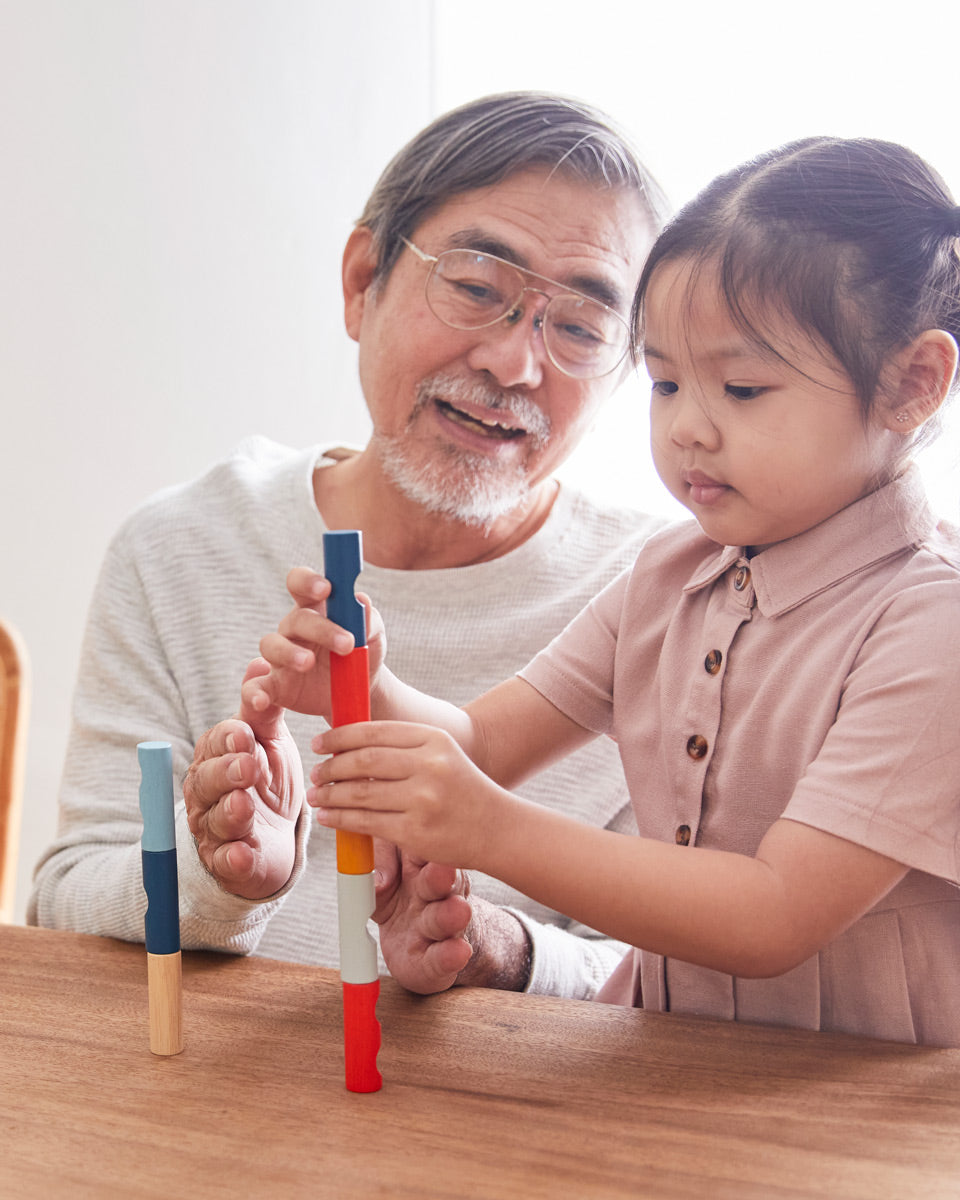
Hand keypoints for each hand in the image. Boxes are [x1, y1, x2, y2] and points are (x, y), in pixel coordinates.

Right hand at [184, 658, 304, 898]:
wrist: (275, 837)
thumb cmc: (267, 781)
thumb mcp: (270, 742)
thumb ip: (263, 710)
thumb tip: (261, 663)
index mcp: (215, 758)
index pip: (216, 745)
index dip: (229, 740)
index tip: (246, 733)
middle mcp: (206, 793)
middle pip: (207, 782)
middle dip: (226, 773)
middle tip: (248, 766)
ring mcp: (214, 829)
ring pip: (215, 820)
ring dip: (230, 812)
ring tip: (244, 805)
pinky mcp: (228, 864)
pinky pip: (226, 862)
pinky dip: (234, 859)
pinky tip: (244, 854)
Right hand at [244, 567, 386, 718]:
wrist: (358, 692)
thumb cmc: (363, 653)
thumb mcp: (373, 636)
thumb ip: (369, 619)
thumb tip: (362, 600)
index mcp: (315, 608)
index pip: (300, 583)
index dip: (307, 581)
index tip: (325, 588)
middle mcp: (293, 629)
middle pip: (295, 619)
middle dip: (321, 628)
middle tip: (347, 644)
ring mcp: (280, 656)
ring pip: (271, 645)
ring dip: (289, 653)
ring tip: (308, 663)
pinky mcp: (275, 686)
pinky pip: (256, 687)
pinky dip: (254, 694)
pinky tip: (261, 701)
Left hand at [310, 721, 507, 867]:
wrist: (497, 828)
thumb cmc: (461, 789)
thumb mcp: (441, 755)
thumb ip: (402, 748)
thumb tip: (346, 746)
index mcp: (433, 739)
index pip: (375, 731)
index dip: (340, 736)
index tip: (320, 743)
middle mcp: (429, 765)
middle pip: (364, 760)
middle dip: (331, 766)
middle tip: (316, 772)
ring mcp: (423, 799)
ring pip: (360, 792)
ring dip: (330, 794)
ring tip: (316, 795)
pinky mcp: (415, 831)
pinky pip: (366, 822)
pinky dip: (340, 818)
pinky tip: (328, 817)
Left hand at [373, 845, 473, 992]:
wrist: (420, 940)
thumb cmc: (401, 893)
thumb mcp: (383, 870)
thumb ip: (379, 862)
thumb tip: (378, 881)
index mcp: (420, 863)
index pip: (421, 847)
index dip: (419, 844)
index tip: (416, 837)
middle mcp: (438, 890)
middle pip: (441, 880)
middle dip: (440, 876)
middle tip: (443, 871)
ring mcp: (442, 925)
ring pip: (446, 918)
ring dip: (450, 915)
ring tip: (458, 912)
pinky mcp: (440, 960)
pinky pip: (445, 957)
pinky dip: (450, 955)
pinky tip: (457, 951)